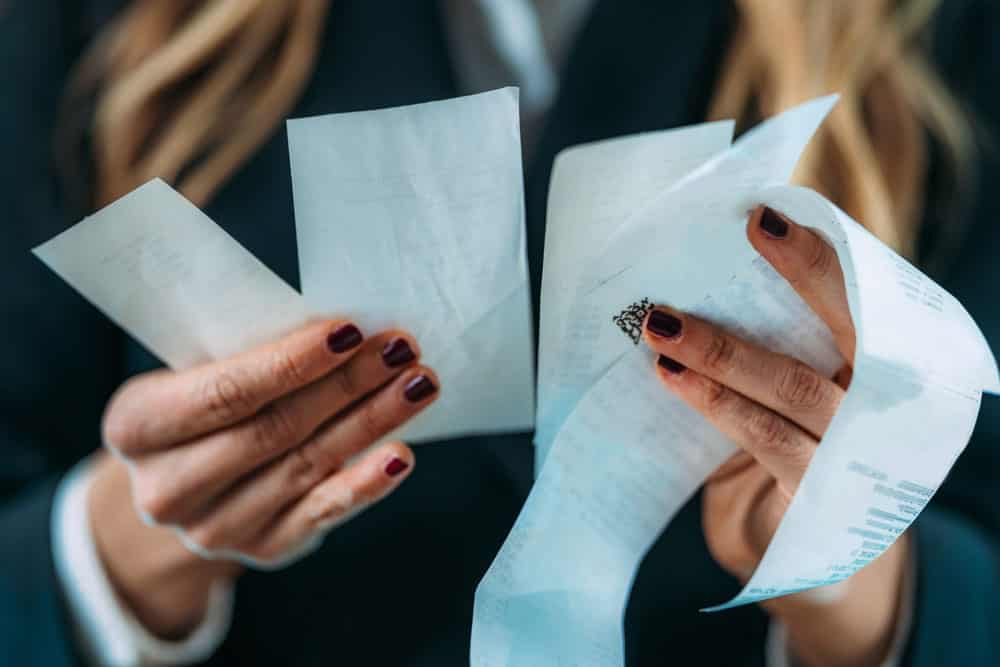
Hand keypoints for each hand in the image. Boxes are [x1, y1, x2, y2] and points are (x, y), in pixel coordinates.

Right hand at [90, 320, 438, 636]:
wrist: (189, 482)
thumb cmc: (205, 405)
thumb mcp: (200, 372)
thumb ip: (251, 355)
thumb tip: (347, 330)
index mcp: (136, 426)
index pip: (224, 391)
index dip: (291, 362)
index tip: (350, 330)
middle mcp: (166, 487)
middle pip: (274, 429)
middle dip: (347, 384)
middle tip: (401, 348)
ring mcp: (213, 527)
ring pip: (306, 465)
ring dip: (371, 421)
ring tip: (418, 384)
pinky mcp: (262, 548)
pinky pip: (322, 513)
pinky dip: (365, 483)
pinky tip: (401, 454)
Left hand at [643, 206, 907, 665]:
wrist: (816, 555)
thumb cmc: (796, 447)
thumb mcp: (795, 388)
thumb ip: (777, 339)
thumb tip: (698, 274)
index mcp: (886, 367)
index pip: (864, 298)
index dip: (822, 254)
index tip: (767, 213)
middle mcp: (888, 404)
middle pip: (853, 328)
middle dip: (801, 274)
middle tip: (748, 228)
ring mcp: (859, 451)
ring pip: (796, 386)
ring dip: (725, 350)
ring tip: (662, 323)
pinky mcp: (823, 495)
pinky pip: (768, 439)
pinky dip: (717, 405)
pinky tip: (674, 378)